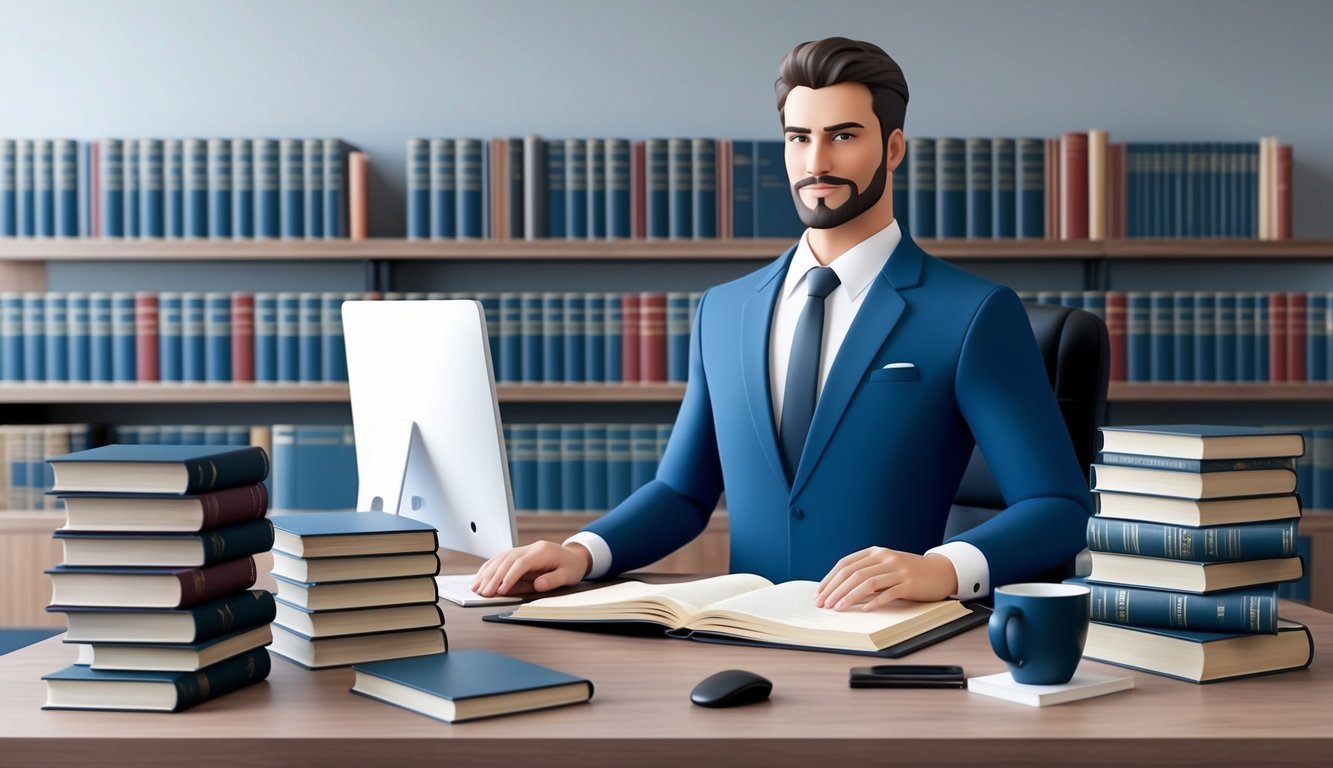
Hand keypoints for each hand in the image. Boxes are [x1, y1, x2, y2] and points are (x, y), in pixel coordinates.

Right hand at [472, 540, 592, 596]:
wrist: (574, 555)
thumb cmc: (572, 567)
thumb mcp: (569, 575)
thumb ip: (553, 580)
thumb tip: (538, 585)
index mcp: (542, 552)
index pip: (521, 563)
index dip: (510, 576)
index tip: (501, 590)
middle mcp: (530, 548)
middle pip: (507, 560)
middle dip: (494, 577)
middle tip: (483, 592)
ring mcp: (523, 549)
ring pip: (501, 558)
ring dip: (487, 573)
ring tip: (476, 587)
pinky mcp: (518, 554)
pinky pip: (501, 559)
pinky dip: (489, 568)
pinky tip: (480, 577)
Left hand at [814, 547, 958, 610]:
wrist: (940, 571)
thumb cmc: (909, 571)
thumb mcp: (885, 566)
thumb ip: (866, 572)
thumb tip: (839, 589)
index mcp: (876, 552)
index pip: (845, 564)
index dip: (830, 579)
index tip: (819, 593)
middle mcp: (885, 558)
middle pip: (853, 574)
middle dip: (835, 590)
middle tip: (823, 604)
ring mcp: (898, 570)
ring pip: (868, 583)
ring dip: (849, 596)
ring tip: (838, 608)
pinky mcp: (910, 584)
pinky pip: (889, 593)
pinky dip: (875, 601)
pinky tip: (865, 609)